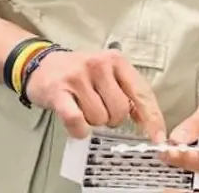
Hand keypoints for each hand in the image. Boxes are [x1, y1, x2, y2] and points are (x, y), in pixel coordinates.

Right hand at [25, 48, 165, 141]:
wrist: (40, 63)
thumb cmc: (79, 73)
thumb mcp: (107, 74)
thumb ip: (127, 92)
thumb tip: (148, 121)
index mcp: (116, 60)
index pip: (141, 92)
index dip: (152, 118)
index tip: (158, 138)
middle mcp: (99, 64)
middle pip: (120, 110)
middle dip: (112, 119)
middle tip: (99, 110)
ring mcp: (77, 77)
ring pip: (99, 118)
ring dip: (93, 122)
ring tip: (83, 109)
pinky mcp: (58, 91)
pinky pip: (77, 121)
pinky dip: (79, 130)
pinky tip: (77, 125)